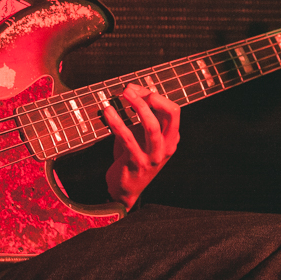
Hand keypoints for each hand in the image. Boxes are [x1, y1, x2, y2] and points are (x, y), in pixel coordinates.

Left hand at [103, 83, 180, 209]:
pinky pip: (128, 138)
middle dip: (152, 98)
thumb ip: (141, 117)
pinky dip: (117, 122)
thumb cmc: (133, 157)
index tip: (136, 89)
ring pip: (152, 127)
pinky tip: (108, 112)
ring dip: (138, 107)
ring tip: (123, 94)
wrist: (124, 189)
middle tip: (130, 89)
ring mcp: (153, 156)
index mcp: (171, 138)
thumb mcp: (141, 136)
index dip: (156, 96)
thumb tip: (132, 90)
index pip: (172, 110)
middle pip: (170, 114)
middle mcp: (166, 147)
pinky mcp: (137, 163)